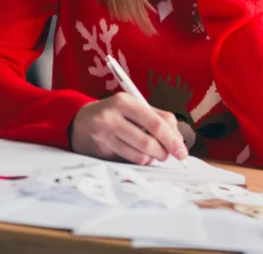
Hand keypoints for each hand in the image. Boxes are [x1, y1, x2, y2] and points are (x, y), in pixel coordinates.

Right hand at [70, 93, 188, 164]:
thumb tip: (178, 138)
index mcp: (125, 101)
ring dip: (153, 158)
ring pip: (140, 154)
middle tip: (169, 155)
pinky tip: (138, 154)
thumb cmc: (114, 114)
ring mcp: (105, 134)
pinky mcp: (101, 150)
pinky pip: (130, 160)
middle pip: (149, 141)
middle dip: (164, 152)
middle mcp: (113, 116)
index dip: (173, 139)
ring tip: (152, 153)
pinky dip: (141, 160)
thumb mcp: (132, 107)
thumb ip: (157, 117)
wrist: (79, 122)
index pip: (156, 122)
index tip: (182, 150)